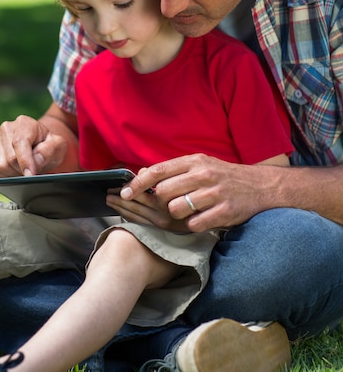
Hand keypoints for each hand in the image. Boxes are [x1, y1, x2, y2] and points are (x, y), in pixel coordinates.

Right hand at [0, 114, 67, 177]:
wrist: (39, 145)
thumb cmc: (49, 146)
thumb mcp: (58, 147)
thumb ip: (49, 151)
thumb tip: (35, 161)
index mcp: (24, 123)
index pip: (19, 143)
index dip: (25, 161)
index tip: (30, 175)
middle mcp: (6, 128)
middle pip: (9, 159)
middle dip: (22, 170)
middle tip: (31, 170)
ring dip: (12, 174)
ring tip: (22, 169)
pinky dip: (1, 176)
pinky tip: (11, 171)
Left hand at [119, 155, 278, 231]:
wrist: (261, 186)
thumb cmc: (224, 176)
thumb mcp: (200, 165)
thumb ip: (173, 170)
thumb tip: (142, 174)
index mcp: (194, 161)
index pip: (158, 171)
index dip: (137, 184)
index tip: (124, 193)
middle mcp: (203, 174)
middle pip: (163, 192)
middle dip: (160, 202)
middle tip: (167, 204)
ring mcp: (214, 193)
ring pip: (176, 208)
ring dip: (176, 214)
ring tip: (187, 211)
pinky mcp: (224, 211)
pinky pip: (195, 223)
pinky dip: (193, 225)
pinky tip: (201, 219)